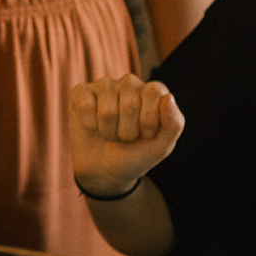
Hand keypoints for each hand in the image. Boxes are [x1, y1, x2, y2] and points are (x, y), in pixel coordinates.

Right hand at [68, 75, 183, 198]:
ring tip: (111, 134)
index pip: (154, 91)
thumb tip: (169, 98)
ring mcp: (104, 85)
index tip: (146, 134)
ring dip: (108, 131)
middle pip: (130, 103)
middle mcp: (129, 83)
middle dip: (128, 131)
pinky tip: (93, 126)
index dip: (149, 119)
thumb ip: (173, 124)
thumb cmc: (136, 155)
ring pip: (107, 108)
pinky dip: (90, 124)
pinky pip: (85, 104)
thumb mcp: (161, 147)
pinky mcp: (82, 92)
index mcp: (152, 91)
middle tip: (126, 137)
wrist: (105, 171)